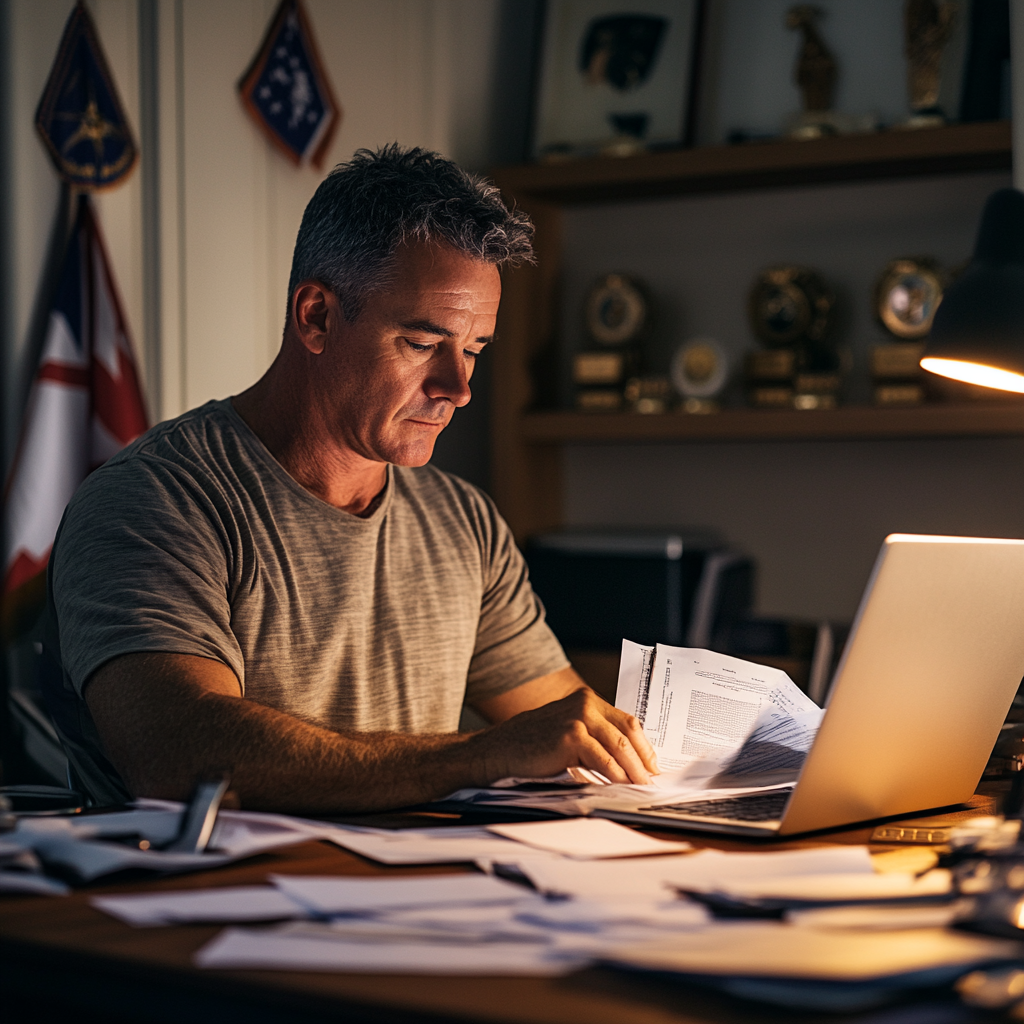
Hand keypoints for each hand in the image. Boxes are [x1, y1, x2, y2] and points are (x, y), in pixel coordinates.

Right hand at [478, 688, 657, 784]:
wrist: (498, 750)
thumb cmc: (531, 745)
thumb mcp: (566, 732)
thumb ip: (592, 736)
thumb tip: (625, 760)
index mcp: (586, 699)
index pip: (627, 721)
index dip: (644, 745)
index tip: (652, 765)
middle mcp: (585, 703)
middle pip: (627, 732)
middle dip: (643, 759)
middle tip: (651, 779)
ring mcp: (578, 718)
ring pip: (619, 746)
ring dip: (634, 770)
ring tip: (641, 787)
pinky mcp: (571, 736)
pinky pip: (603, 760)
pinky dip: (616, 775)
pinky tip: (621, 787)